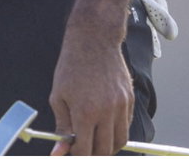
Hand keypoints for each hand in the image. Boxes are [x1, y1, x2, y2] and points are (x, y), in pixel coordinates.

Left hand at [47, 30, 132, 155]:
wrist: (94, 41)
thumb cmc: (72, 67)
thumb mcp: (58, 96)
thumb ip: (61, 127)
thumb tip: (59, 151)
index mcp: (85, 112)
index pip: (85, 150)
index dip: (77, 155)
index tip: (72, 152)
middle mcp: (106, 112)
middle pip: (105, 150)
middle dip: (93, 154)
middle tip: (84, 148)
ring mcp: (121, 106)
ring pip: (120, 141)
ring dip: (108, 147)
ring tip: (96, 141)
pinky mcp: (130, 100)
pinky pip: (126, 126)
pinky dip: (117, 132)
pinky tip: (105, 126)